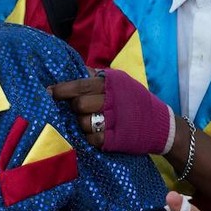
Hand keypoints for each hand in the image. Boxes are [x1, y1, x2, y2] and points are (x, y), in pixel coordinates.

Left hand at [51, 68, 174, 153]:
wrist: (162, 124)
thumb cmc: (135, 101)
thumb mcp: (120, 83)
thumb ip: (96, 77)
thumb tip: (71, 71)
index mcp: (112, 83)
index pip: (80, 84)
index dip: (61, 89)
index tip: (48, 92)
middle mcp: (114, 99)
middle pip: (79, 104)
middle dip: (73, 109)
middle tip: (76, 111)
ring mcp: (116, 120)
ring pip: (83, 123)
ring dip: (81, 124)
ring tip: (88, 123)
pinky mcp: (117, 139)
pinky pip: (92, 140)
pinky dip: (89, 138)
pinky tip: (94, 135)